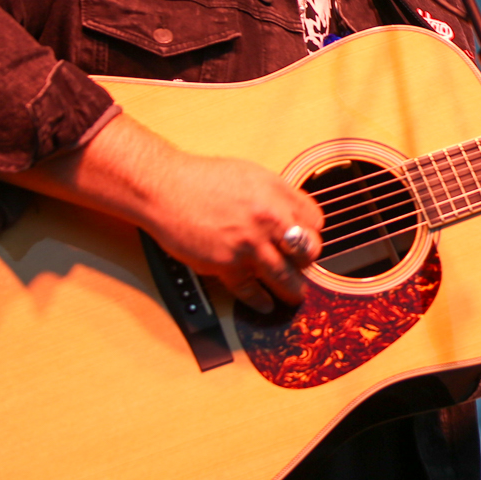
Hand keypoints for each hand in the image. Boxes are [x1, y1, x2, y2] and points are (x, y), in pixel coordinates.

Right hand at [6, 113, 320, 311]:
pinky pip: (250, 290)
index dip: (312, 233)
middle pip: (307, 251)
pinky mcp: (226, 265)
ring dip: (293, 290)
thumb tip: (293, 214)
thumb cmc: (204, 179)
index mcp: (277, 196)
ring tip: (296, 296)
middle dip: (306, 260)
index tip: (307, 240)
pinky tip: (265, 304)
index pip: (315, 222)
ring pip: (285, 277)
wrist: (165, 188)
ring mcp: (248, 245)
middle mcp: (268, 221)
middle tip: (302, 266)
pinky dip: (260, 301)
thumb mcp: (252, 175)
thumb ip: (277, 195)